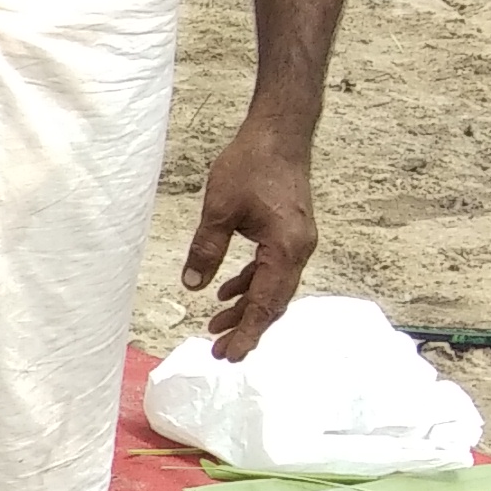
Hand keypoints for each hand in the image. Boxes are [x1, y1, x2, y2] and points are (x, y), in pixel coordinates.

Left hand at [180, 115, 319, 362]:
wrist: (280, 133)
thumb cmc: (252, 165)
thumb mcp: (219, 210)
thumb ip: (206, 250)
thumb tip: (192, 286)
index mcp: (286, 248)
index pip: (266, 303)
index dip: (247, 332)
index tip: (230, 356)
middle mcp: (299, 249)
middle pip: (273, 301)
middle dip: (247, 328)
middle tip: (220, 352)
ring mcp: (296, 241)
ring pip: (272, 286)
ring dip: (246, 307)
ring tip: (216, 325)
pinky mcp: (289, 232)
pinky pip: (271, 268)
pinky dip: (251, 283)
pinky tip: (226, 291)